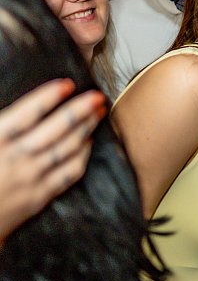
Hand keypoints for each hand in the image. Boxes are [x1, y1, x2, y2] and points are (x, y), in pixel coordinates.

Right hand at [0, 79, 105, 239]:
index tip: (67, 84)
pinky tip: (88, 143)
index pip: (27, 113)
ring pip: (68, 148)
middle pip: (57, 128)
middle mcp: (16, 158)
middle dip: (81, 109)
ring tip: (98, 113)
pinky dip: (82, 155)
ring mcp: (31, 178)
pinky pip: (70, 173)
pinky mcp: (40, 196)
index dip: (49, 97)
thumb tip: (19, 112)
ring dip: (86, 128)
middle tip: (97, 96)